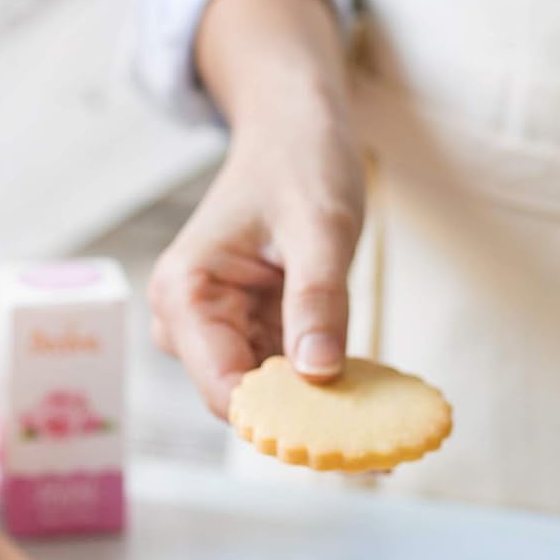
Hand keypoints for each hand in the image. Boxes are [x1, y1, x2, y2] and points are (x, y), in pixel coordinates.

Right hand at [148, 0, 364, 417]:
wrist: (292, 128)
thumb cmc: (298, 162)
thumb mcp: (320, 227)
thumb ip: (317, 300)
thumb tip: (318, 374)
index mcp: (184, 293)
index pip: (223, 386)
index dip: (279, 416)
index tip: (342, 432)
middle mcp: (186, 320)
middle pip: (241, 397)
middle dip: (300, 413)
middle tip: (374, 426)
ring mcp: (214, 328)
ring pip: (264, 392)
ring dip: (313, 401)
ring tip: (375, 404)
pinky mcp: (244, 329)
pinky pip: (280, 374)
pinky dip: (317, 381)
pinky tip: (360, 379)